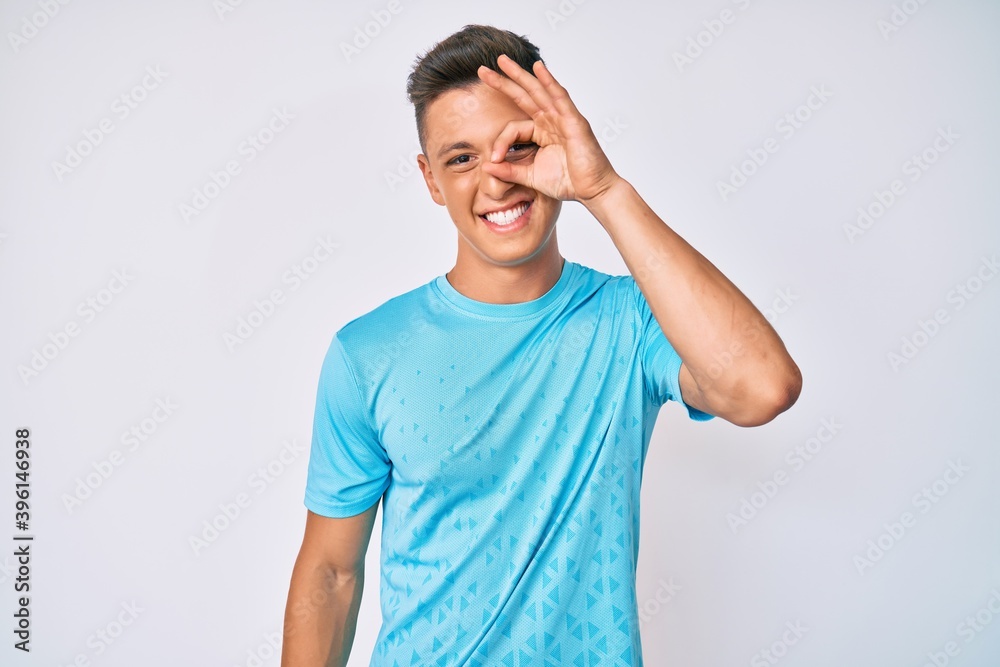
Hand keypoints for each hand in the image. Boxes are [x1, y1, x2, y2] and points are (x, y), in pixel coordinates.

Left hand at [477, 54, 620, 203]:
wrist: (592, 190)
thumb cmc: (568, 182)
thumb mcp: (530, 176)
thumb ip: (509, 171)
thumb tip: (486, 165)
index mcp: (542, 132)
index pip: (514, 127)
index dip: (500, 141)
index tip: (494, 158)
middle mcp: (551, 121)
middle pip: (524, 96)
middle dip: (504, 81)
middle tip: (482, 69)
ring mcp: (563, 118)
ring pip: (538, 91)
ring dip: (520, 75)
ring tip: (502, 60)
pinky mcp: (574, 121)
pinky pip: (560, 97)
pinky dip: (550, 82)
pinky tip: (538, 68)